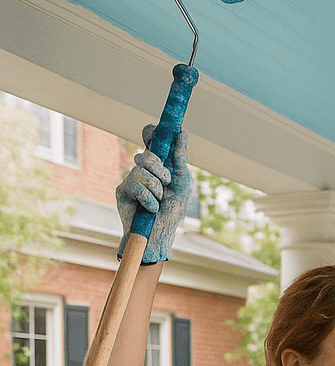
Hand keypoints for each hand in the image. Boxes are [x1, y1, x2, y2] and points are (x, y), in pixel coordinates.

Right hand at [115, 126, 189, 262]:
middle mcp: (143, 170)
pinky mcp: (122, 191)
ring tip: (159, 201)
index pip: (151, 141)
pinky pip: (135, 186)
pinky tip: (151, 208)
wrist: (160, 236)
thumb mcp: (181, 184)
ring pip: (140, 170)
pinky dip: (148, 199)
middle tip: (166, 182)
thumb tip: (182, 133)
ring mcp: (131, 179)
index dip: (151, 132)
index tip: (155, 130)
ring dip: (156, 188)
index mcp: (159, 166)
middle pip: (145, 154)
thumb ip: (180, 159)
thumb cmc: (172, 211)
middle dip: (160, 169)